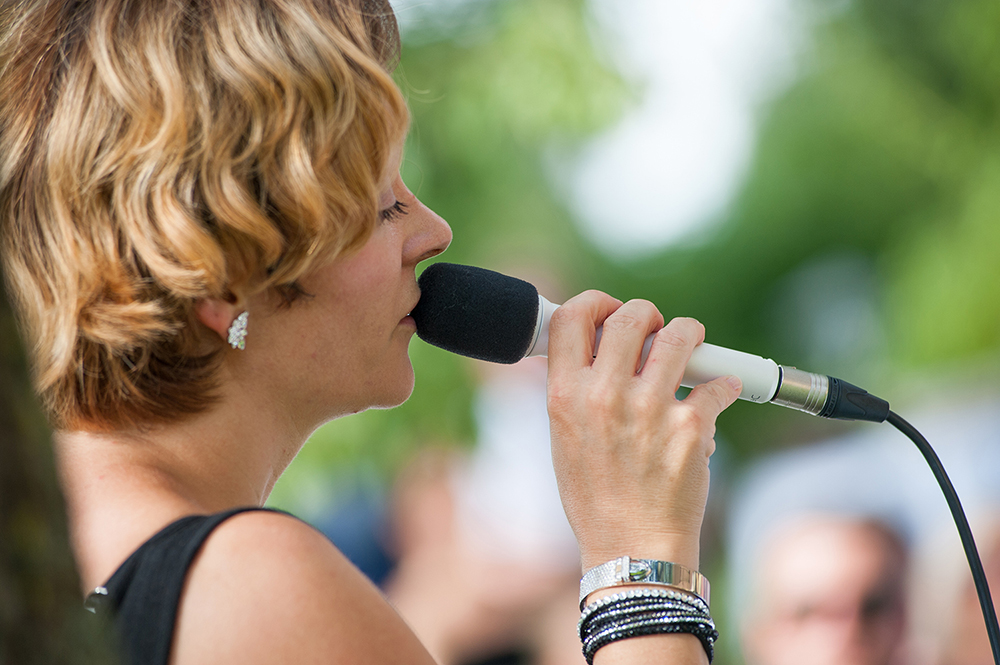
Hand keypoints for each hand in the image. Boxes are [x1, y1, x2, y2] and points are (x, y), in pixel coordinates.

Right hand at [545, 292, 741, 570]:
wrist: (631, 550)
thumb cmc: (596, 498)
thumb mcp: (564, 438)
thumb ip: (577, 388)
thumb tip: (602, 346)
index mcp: (565, 396)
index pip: (570, 317)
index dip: (595, 302)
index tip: (611, 310)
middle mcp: (603, 396)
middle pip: (630, 315)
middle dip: (649, 315)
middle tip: (657, 331)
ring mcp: (648, 410)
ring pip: (679, 334)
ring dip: (690, 334)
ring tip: (692, 348)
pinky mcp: (690, 427)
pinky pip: (717, 381)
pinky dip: (725, 384)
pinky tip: (719, 395)